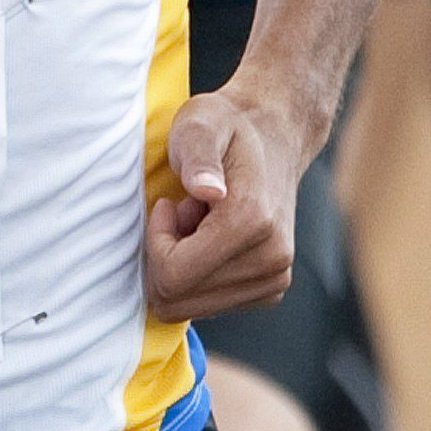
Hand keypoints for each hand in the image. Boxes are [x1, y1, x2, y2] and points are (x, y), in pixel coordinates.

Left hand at [143, 90, 297, 319]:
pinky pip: (212, 304)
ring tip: (200, 220)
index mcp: (252, 222)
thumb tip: (206, 191)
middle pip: (181, 301)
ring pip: (194, 307)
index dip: (155, 243)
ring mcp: (275, 279)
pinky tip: (211, 235)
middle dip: (167, 258)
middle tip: (183, 213)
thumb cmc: (227, 126)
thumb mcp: (200, 123)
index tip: (167, 205)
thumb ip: (197, 155)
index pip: (174, 276)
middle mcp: (271, 259)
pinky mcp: (271, 289)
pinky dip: (200, 274)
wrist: (273, 136)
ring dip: (184, 265)